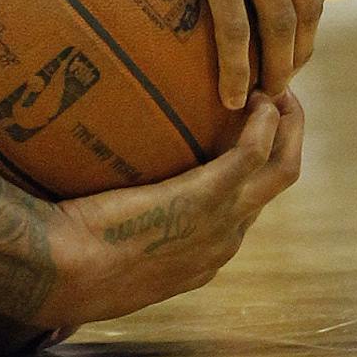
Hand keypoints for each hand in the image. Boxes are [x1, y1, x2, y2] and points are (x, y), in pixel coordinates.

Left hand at [39, 90, 303, 328]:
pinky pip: (250, 157)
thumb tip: (102, 182)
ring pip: (281, 169)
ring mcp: (220, 222)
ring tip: (277, 86)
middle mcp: (224, 239)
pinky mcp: (203, 199)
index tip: (253, 127)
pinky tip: (259, 100)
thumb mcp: (114, 244)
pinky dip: (263, 127)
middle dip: (289, 136)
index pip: (250, 203)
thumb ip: (126, 219)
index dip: (260, 163)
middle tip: (282, 96)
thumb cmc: (74, 253)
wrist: (67, 269)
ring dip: (287, 125)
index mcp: (207, 250)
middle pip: (279, 182)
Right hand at [108, 0, 336, 107]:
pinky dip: (239, 69)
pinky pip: (235, 29)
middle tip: (283, 77)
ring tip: (266, 98)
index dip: (314, 13)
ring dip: (278, 69)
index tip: (295, 33)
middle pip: (309, 9)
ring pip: (281, 27)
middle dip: (301, 50)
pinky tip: (232, 94)